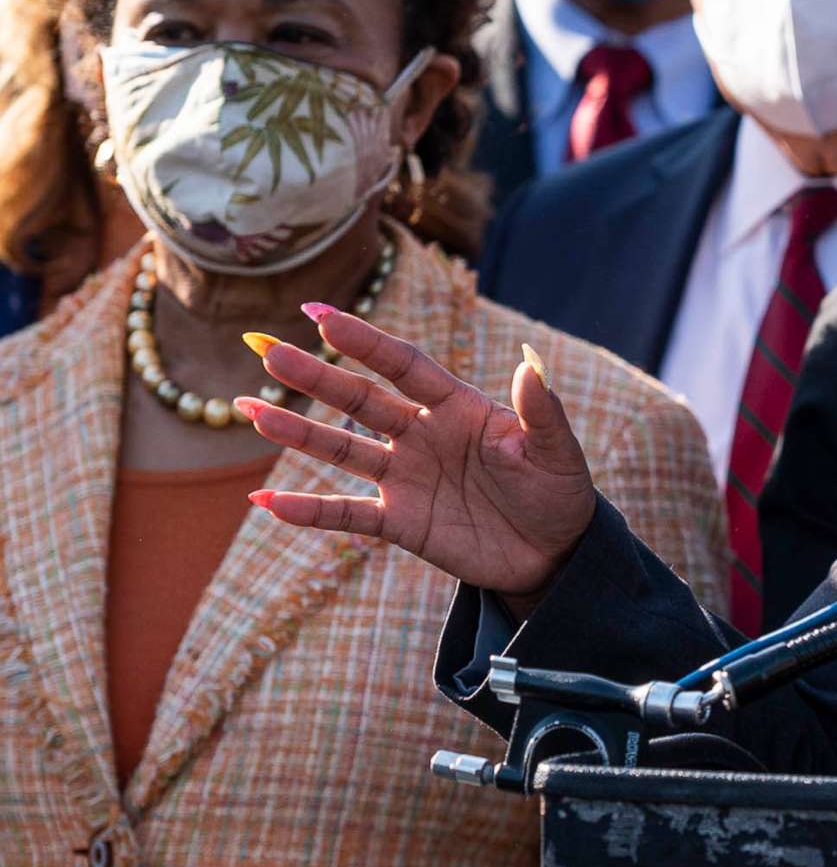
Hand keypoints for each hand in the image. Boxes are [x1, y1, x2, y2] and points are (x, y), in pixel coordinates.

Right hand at [238, 306, 597, 612]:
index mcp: (458, 407)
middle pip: (360, 399)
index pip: (403, 365)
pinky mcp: (401, 522)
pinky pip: (345, 514)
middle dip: (315, 376)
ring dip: (296, 432)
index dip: (365, 341)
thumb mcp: (556, 451)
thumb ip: (541, 410)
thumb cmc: (559, 491)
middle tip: (267, 350)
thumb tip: (530, 365)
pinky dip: (308, 511)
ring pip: (341, 449)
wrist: (556, 553)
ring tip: (247, 407)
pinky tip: (264, 503)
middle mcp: (423, 435)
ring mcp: (407, 477)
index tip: (321, 313)